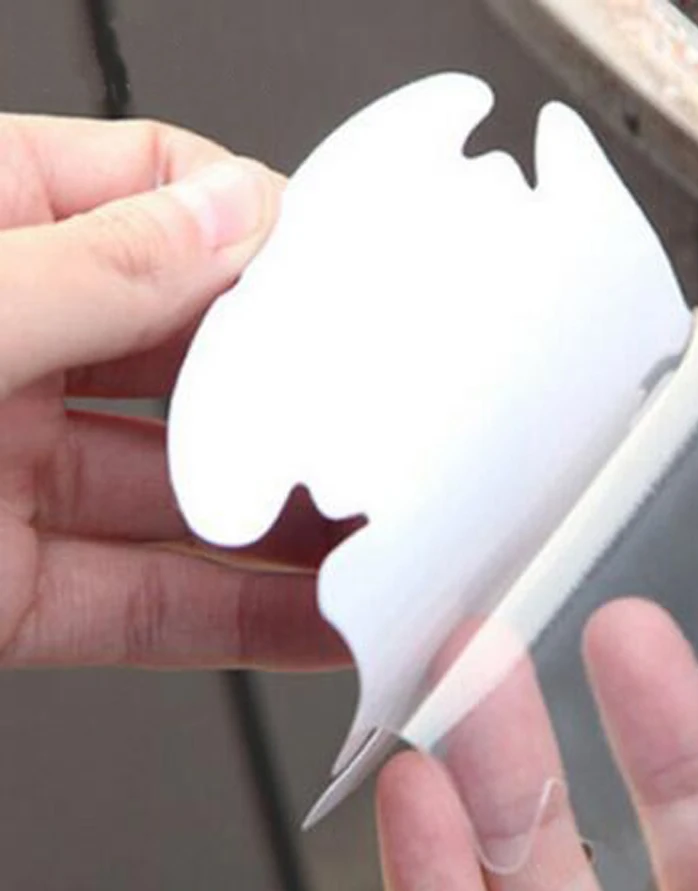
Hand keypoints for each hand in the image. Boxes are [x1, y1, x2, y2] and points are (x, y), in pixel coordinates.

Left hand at [0, 115, 349, 669]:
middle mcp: (0, 344)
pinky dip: (235, 618)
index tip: (350, 275)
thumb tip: (230, 218)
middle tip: (384, 424)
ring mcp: (7, 475)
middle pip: (193, 355)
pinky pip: (149, 601)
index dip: (261, 226)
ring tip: (377, 539)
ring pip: (183, 495)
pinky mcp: (7, 593)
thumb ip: (87, 267)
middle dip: (295, 396)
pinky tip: (311, 620)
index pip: (157, 189)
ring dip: (282, 525)